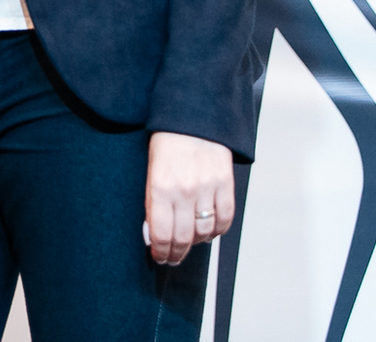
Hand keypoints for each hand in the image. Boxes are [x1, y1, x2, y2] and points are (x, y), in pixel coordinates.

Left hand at [144, 130, 234, 264]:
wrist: (192, 117)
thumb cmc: (167, 141)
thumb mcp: (149, 169)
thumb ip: (152, 200)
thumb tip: (152, 232)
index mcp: (160, 186)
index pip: (161, 233)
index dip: (160, 251)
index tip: (158, 257)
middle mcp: (185, 191)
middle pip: (183, 238)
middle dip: (176, 253)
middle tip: (171, 258)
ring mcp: (208, 188)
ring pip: (204, 232)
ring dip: (195, 243)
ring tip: (188, 244)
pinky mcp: (226, 184)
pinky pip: (225, 219)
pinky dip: (217, 231)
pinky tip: (208, 232)